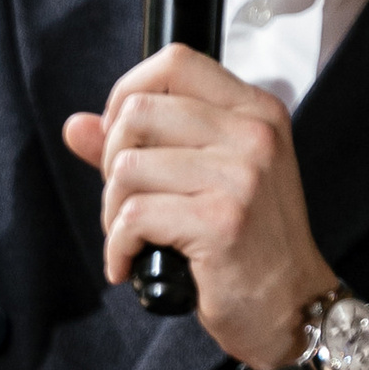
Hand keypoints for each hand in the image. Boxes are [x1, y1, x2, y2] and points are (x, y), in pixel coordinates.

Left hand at [62, 46, 337, 369]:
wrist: (291, 308)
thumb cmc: (250, 249)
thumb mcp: (206, 181)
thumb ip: (143, 146)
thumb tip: (77, 126)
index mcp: (255, 112)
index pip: (174, 62)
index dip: (127, 94)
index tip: (118, 138)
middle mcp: (252, 135)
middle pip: (138, 112)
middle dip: (111, 162)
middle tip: (126, 203)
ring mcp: (240, 176)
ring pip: (127, 167)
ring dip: (112, 212)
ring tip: (133, 238)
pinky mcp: (221, 221)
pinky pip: (133, 216)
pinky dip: (118, 248)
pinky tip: (131, 264)